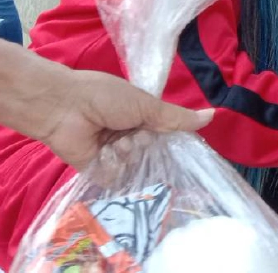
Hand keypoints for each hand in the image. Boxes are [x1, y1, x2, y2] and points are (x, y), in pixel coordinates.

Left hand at [32, 70, 212, 169]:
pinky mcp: (100, 171)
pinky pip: (119, 179)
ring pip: (138, 165)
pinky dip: (116, 168)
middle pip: (154, 151)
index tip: (181, 141)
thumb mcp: (145, 104)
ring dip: (130, 152)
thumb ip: (175, 117)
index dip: (173, 138)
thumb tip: (214, 115)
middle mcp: (130, 136)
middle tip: (136, 133)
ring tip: (116, 141)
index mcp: (141, 117)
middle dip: (147, 143)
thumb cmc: (105, 98)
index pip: (166, 134)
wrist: (63, 108)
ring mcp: (115, 155)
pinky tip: (108, 155)